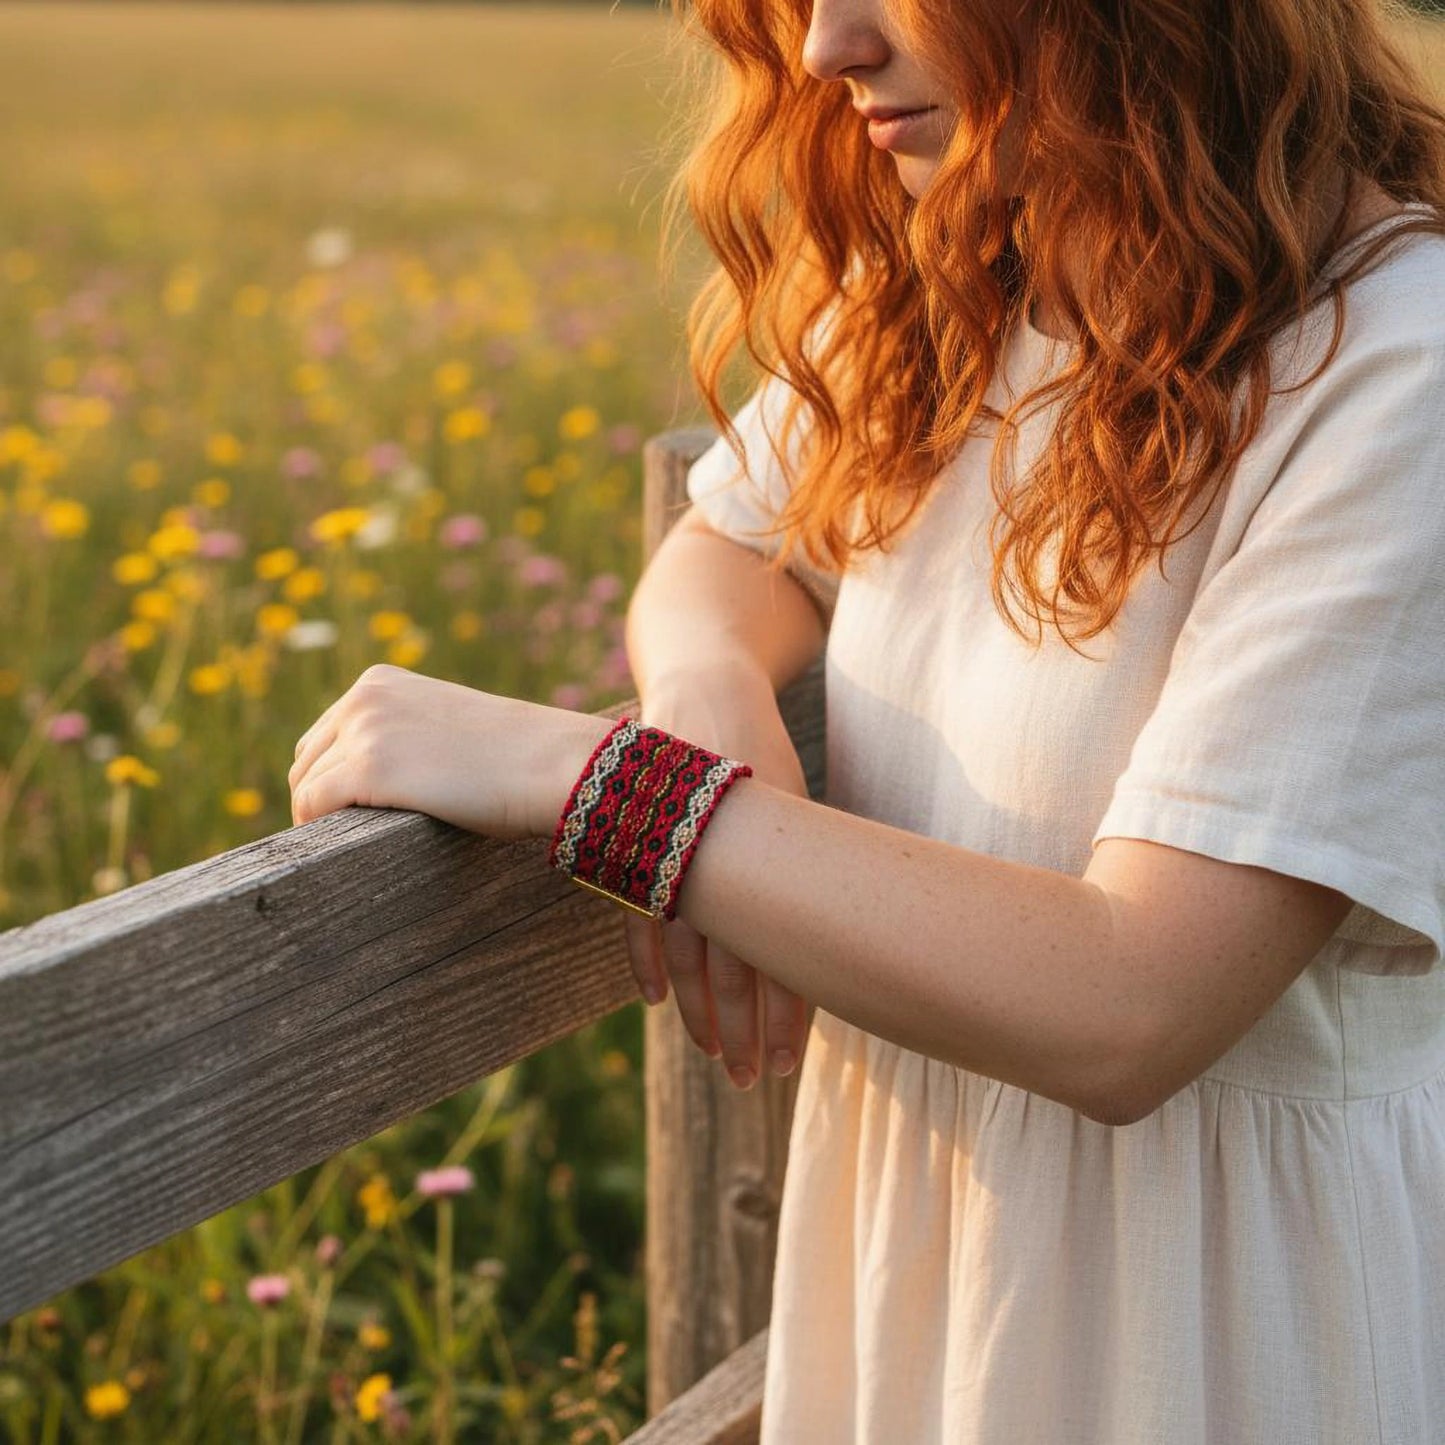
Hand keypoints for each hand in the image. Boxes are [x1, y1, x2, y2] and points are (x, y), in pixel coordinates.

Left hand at [288, 664, 612, 838]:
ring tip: (350, 846)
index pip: (325, 734)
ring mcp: (363, 732)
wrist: (550, 762)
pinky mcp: (367, 770)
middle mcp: (363, 698)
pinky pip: (313, 806)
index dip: (329, 776)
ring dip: (321, 819)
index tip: (346, 812)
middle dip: (319, 798)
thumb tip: (376, 783)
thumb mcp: (445, 726)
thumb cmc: (514, 755)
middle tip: (346, 837)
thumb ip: (404, 736)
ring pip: (306, 785)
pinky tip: (344, 847)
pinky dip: (318, 829)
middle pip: (306, 760)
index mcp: (379, 682)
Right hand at [625, 662, 812, 1090]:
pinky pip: (638, 916)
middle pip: (733, 965)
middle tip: (751, 1082)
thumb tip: (849, 941)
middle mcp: (721, 860)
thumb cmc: (760, 748)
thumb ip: (806, 865)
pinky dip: (647, 960)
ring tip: (713, 1058)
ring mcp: (670, 855)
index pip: (780, 953)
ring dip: (699, 1012)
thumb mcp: (793, 801)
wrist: (702, 688)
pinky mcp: (634, 847)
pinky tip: (656, 1002)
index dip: (783, 1014)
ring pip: (687, 954)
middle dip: (742, 1030)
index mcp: (769, 852)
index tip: (788, 1065)